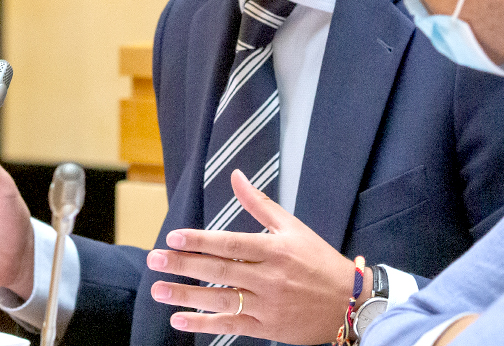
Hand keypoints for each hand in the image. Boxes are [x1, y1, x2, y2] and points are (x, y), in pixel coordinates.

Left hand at [146, 169, 363, 343]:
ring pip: (221, 299)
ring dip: (186, 296)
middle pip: (219, 271)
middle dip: (184, 265)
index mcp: (275, 249)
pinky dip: (204, 324)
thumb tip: (236, 175)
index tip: (174, 236)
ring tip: (158, 289)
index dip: (201, 241)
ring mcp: (267, 305)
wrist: (348, 302)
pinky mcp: (267, 328)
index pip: (231, 244)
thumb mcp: (292, 227)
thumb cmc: (318, 259)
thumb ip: (259, 203)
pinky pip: (231, 325)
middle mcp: (269, 278)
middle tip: (154, 259)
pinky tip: (179, 320)